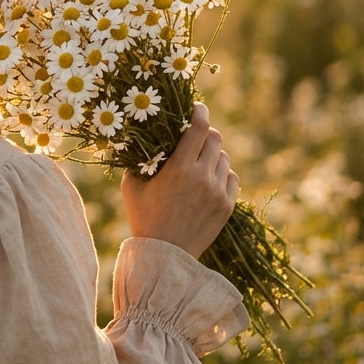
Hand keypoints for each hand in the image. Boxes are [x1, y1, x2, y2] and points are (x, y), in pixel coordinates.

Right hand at [120, 102, 237, 258]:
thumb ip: (139, 161)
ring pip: (224, 158)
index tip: (196, 108)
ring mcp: (218, 192)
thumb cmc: (143, 217)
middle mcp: (203, 176)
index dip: (199, 112)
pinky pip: (231, 177)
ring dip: (213, 155)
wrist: (164, 256)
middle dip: (205, 133)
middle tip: (195, 136)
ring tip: (199, 162)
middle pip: (215, 138)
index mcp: (179, 168)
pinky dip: (221, 174)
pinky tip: (208, 180)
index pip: (198, 128)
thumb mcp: (132, 185)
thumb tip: (140, 140)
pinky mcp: (227, 206)